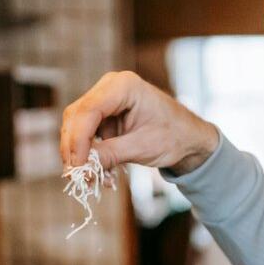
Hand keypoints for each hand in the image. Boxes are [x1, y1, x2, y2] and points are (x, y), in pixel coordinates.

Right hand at [60, 71, 219, 173]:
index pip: (89, 111)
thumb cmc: (175, 137)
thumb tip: (82, 168)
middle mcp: (110, 87)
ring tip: (93, 179)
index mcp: (123, 86)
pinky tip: (103, 174)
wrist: (189, 139)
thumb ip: (111, 154)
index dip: (78, 140)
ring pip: (77, 127)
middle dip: (75, 149)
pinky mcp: (104, 116)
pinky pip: (87, 135)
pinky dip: (90, 155)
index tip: (77, 166)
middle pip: (77, 117)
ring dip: (81, 155)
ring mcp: (105, 100)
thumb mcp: (143, 148)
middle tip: (77, 176)